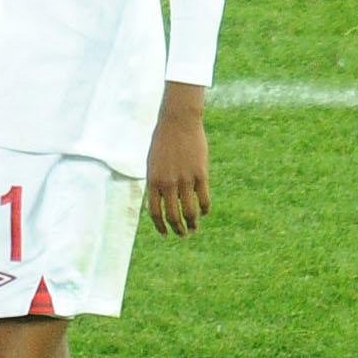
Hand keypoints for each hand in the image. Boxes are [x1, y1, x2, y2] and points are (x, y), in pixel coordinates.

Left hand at [147, 87, 210, 235]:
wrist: (178, 122)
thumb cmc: (163, 141)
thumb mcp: (152, 163)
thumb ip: (156, 182)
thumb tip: (162, 202)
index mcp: (153, 181)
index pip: (155, 212)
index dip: (160, 226)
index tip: (165, 233)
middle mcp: (168, 183)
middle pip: (172, 216)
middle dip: (177, 229)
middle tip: (182, 234)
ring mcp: (185, 180)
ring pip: (189, 211)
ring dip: (192, 224)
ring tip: (194, 229)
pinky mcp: (201, 174)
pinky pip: (204, 198)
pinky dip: (204, 209)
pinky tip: (204, 212)